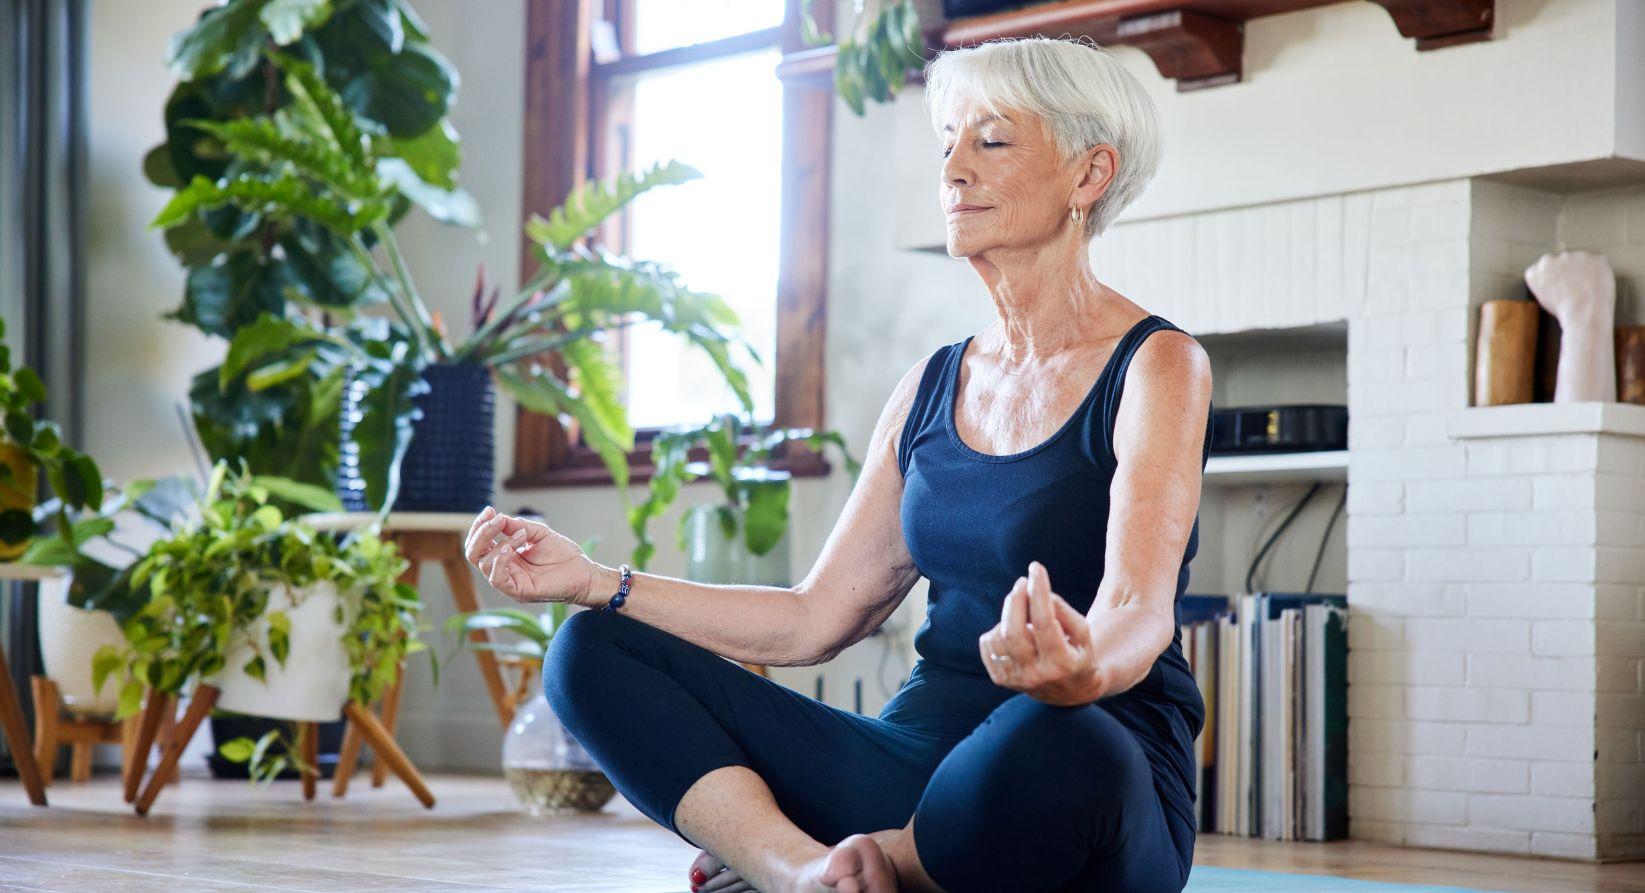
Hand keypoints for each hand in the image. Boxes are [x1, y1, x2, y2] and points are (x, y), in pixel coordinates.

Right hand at [463, 506, 596, 604]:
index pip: (480, 543)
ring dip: (498, 544)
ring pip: (482, 564)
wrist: (583, 572)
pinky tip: (510, 549)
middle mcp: (503, 569)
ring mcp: (509, 581)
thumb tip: (497, 518)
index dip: (480, 526)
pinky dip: (500, 561)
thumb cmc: (563, 554)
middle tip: (496, 519)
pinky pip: (497, 579)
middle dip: (481, 533)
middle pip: (474, 553)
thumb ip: (518, 526)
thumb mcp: (538, 533)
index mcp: (505, 555)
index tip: (490, 510)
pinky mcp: (518, 591)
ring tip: (521, 535)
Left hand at [979, 560, 1105, 705]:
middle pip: (1013, 632)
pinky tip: (1013, 629)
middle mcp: (1036, 675)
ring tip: (1023, 612)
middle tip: (1022, 581)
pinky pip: (987, 645)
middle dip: (1015, 600)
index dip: (1039, 592)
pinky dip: (997, 629)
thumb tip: (1037, 593)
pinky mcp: (1001, 680)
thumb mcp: (1082, 632)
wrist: (1071, 692)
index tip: (1036, 568)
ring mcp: (1016, 680)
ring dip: (1009, 615)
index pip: (1044, 623)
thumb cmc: (1078, 653)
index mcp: (1061, 663)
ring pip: (998, 636)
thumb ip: (1063, 610)